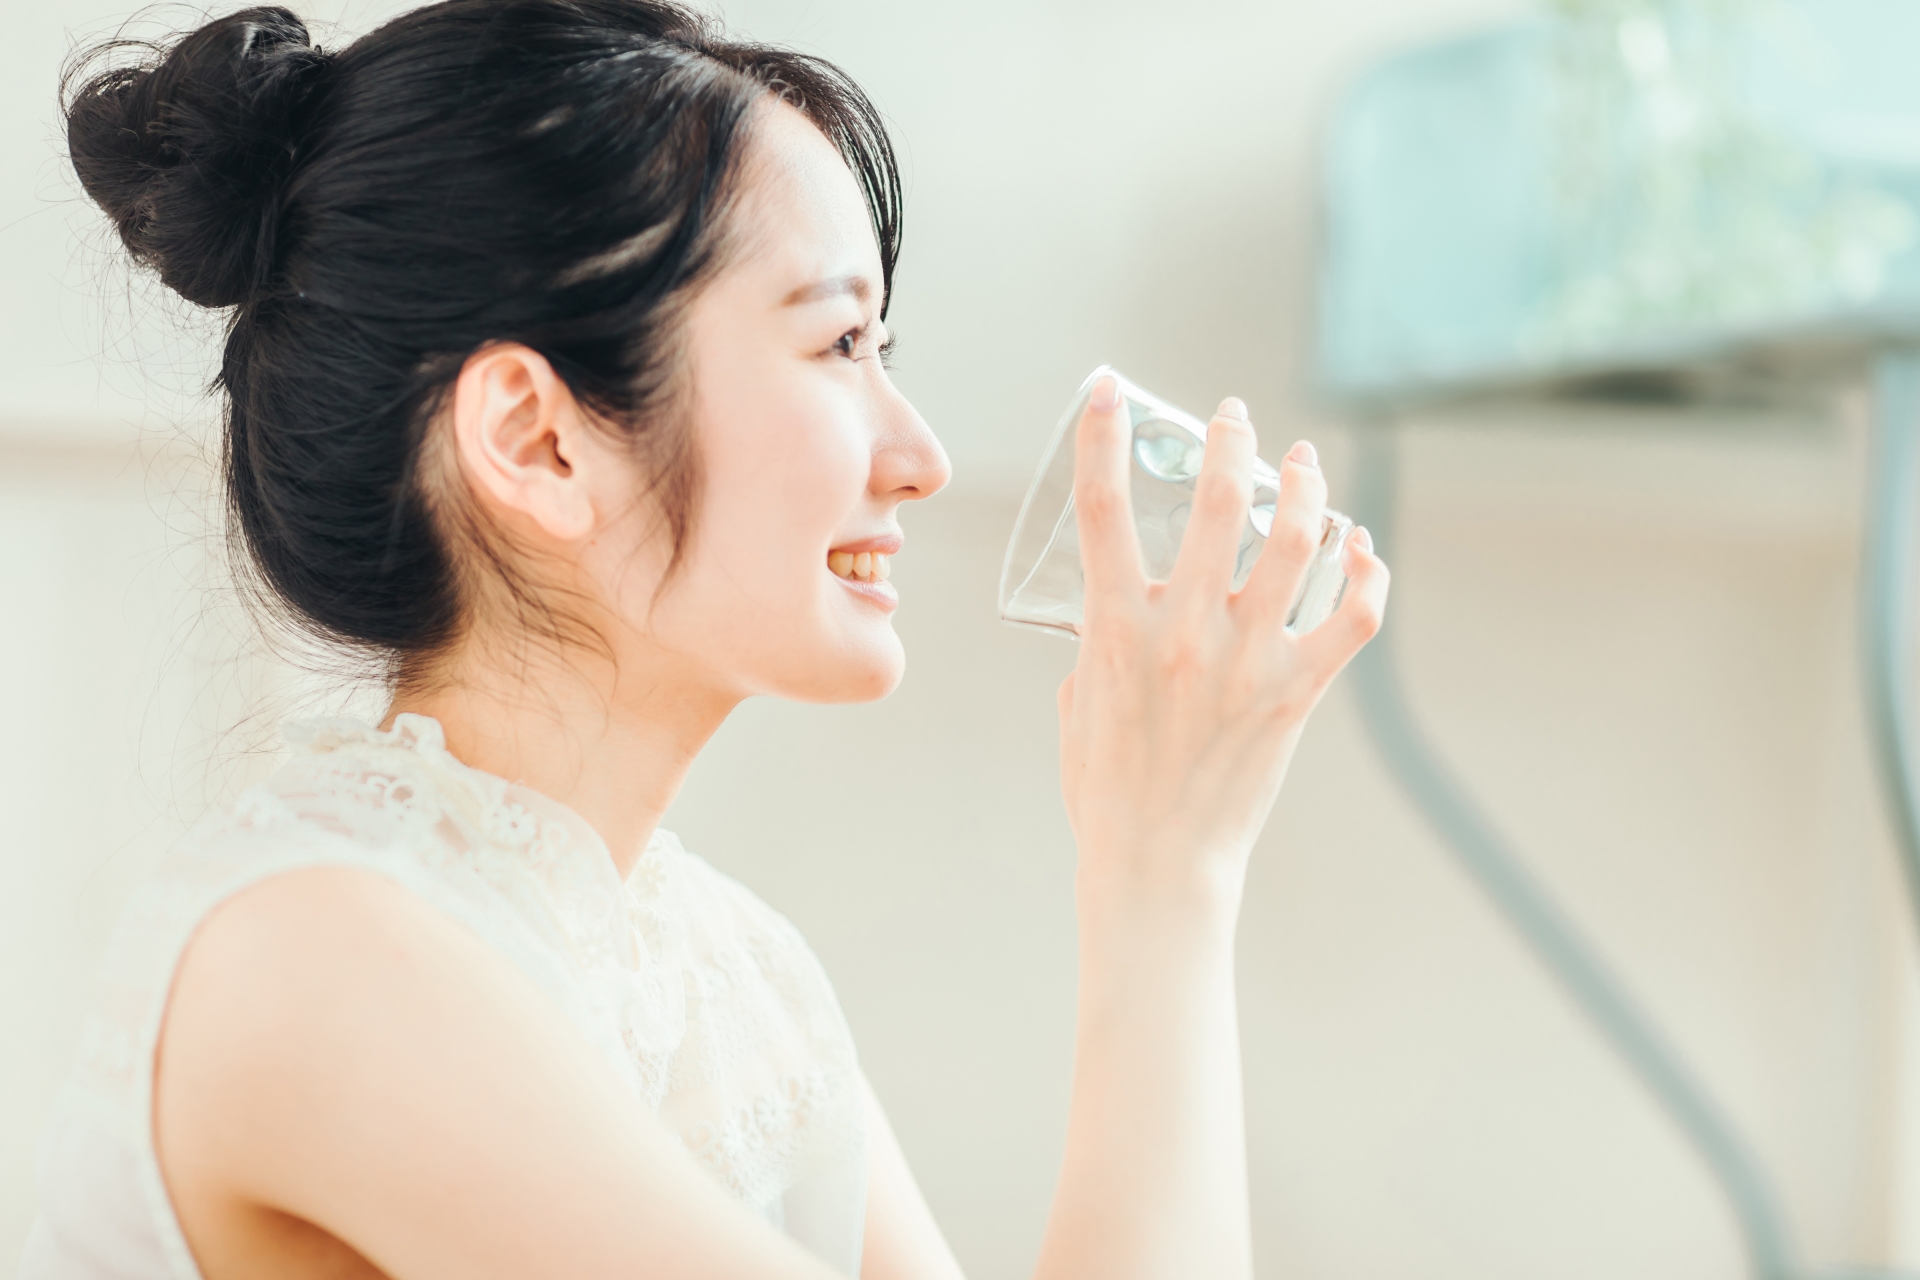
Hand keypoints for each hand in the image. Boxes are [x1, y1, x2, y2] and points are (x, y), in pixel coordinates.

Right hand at [1056, 376, 1388, 911]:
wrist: (1157, 864)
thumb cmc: (1105, 790)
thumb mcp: (1076, 702)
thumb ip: (1096, 647)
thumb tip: (1114, 620)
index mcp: (1113, 629)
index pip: (1102, 508)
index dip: (1103, 436)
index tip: (1112, 391)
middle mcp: (1183, 632)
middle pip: (1213, 504)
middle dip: (1227, 442)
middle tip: (1234, 417)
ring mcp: (1246, 659)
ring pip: (1295, 542)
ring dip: (1304, 488)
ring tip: (1304, 464)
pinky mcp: (1296, 691)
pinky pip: (1352, 616)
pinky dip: (1367, 572)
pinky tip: (1364, 546)